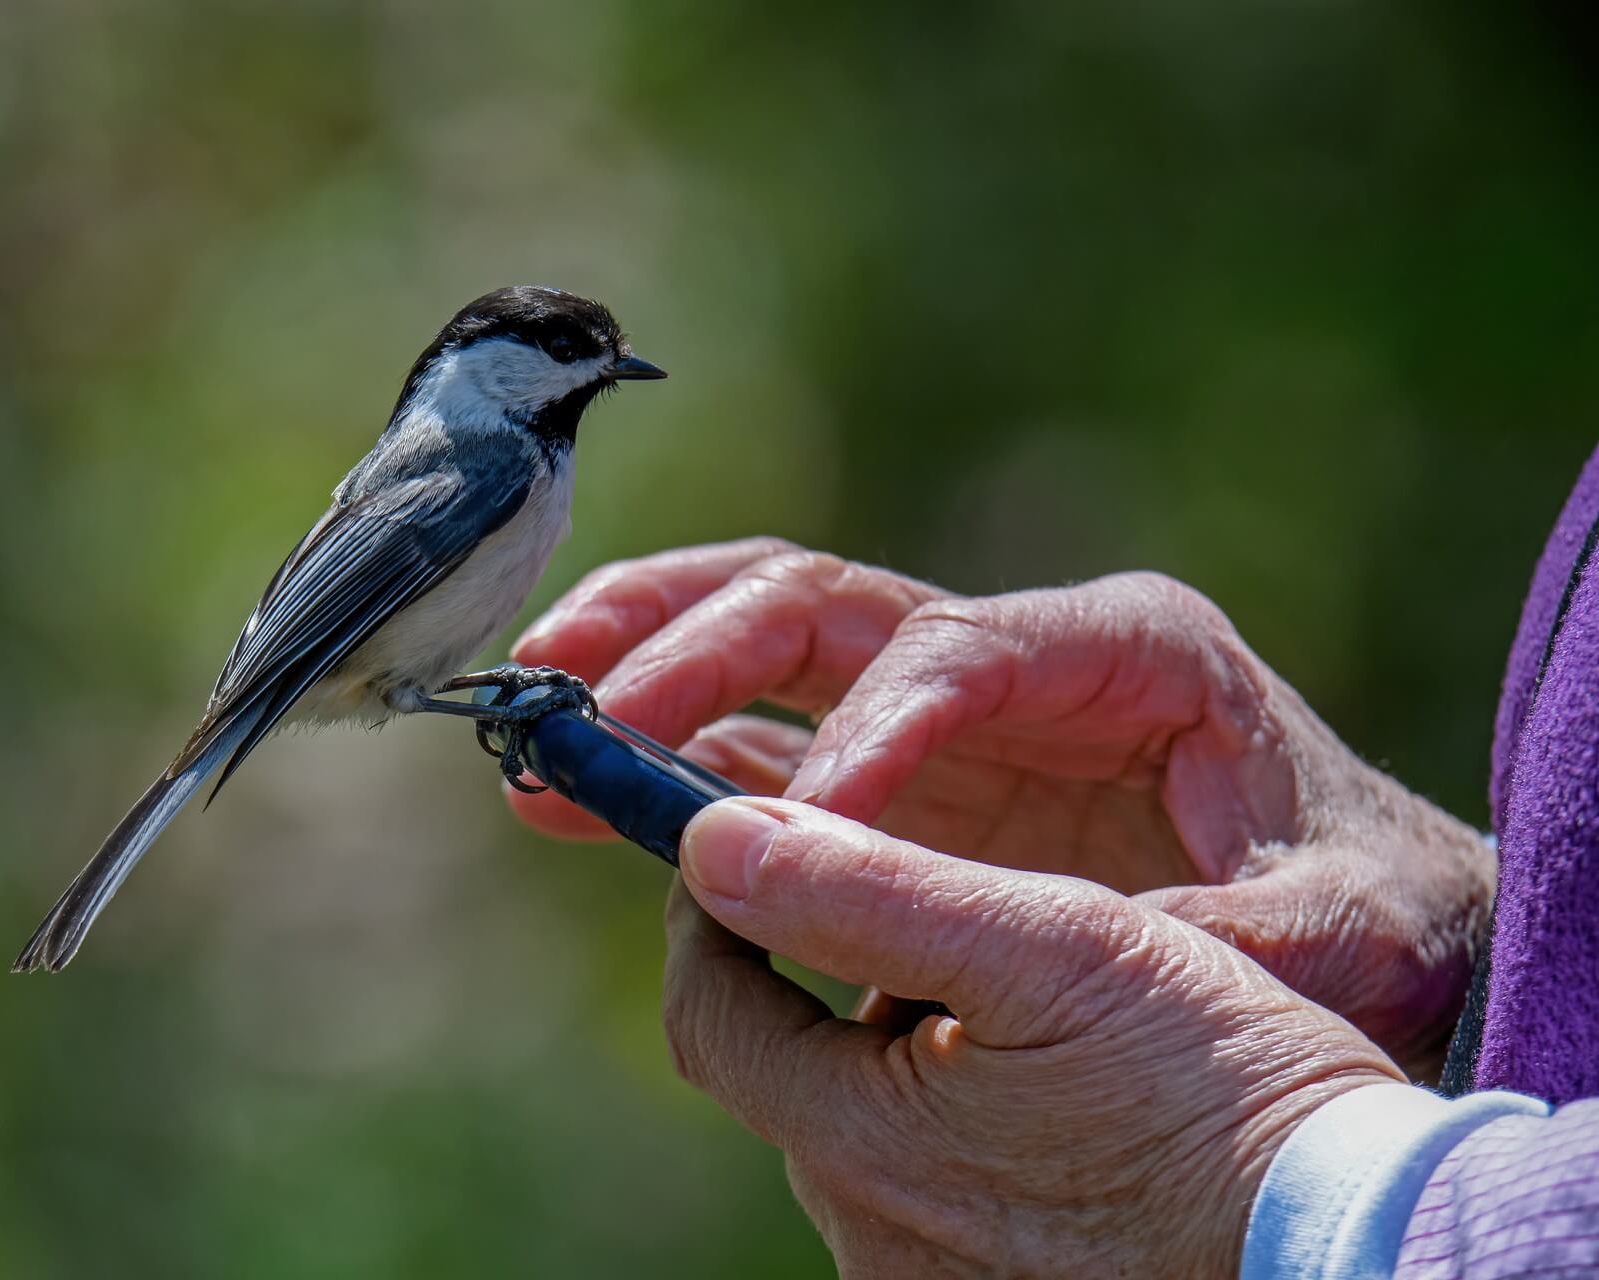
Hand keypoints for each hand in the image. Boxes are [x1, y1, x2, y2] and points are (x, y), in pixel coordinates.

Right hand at [511, 542, 1493, 1072]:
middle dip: (694, 643)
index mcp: (1125, 645)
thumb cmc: (1364, 898)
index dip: (866, 734)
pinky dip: (663, 751)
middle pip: (823, 602)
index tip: (795, 828)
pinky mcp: (894, 763)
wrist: (1357, 905)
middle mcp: (1012, 650)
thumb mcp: (1344, 922)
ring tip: (532, 711)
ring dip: (641, 659)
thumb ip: (1231, 934)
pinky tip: (571, 792)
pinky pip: (759, 734)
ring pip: (764, 637)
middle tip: (579, 701)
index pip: (959, 652)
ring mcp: (941, 702)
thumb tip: (1080, 949)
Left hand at [665, 796, 1400, 1276]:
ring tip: (1031, 1010)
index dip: (719, 917)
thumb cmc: (1222, 1092)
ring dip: (912, 1051)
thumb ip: (868, 890)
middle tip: (938, 915)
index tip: (760, 845)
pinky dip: (965, 1121)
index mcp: (865, 1142)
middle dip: (834, 984)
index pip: (712, 1013)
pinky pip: (935, 1191)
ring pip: (870, 1129)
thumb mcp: (1053, 948)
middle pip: (791, 1072)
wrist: (1359, 1246)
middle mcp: (874, 1236)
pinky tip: (1060, 1095)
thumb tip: (712, 837)